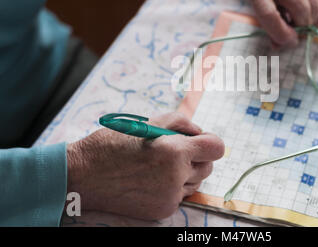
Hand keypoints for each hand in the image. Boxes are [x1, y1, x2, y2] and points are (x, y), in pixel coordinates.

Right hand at [66, 112, 223, 219]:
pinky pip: (180, 196)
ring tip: (159, 165)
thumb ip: (180, 123)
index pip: (217, 148)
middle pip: (208, 166)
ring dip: (185, 173)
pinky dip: (172, 187)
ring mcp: (170, 197)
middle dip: (196, 156)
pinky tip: (151, 180)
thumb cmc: (113, 144)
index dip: (209, 141)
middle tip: (173, 150)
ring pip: (195, 183)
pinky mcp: (162, 210)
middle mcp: (176, 177)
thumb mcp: (148, 122)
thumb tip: (199, 132)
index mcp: (175, 151)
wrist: (84, 175)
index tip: (198, 140)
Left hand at [244, 0, 317, 46]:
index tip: (289, 41)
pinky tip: (309, 18)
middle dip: (301, 27)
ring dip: (310, 24)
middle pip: (300, 9)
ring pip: (314, 9)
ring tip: (299, 22)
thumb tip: (280, 46)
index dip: (281, 33)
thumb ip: (268, 25)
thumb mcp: (258, 3)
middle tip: (295, 33)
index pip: (269, 13)